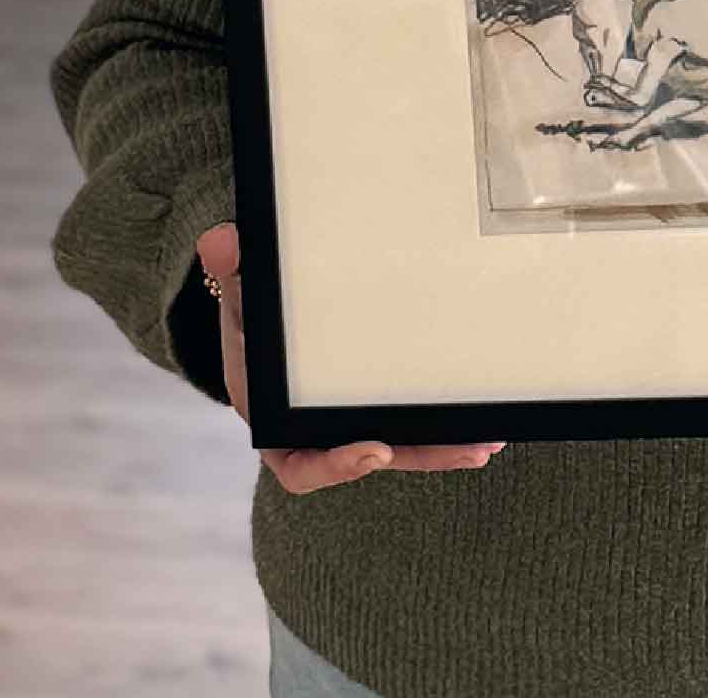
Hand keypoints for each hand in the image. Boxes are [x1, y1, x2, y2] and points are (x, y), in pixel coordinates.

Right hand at [195, 224, 505, 492]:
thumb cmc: (250, 310)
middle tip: (465, 448)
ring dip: (443, 446)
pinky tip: (483, 423)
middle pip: (369, 457)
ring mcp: (349, 420)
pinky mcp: (377, 403)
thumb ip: (230, 269)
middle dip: (419, 455)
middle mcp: (316, 431)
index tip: (375, 451)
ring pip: (400, 445)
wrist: (265, 311)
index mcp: (275, 420)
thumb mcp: (237, 291)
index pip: (300, 466)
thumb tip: (220, 240)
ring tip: (487, 443)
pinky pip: (411, 420)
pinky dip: (443, 425)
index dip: (336, 466)